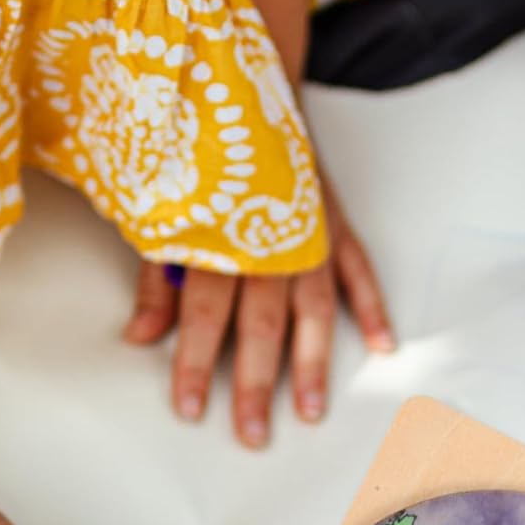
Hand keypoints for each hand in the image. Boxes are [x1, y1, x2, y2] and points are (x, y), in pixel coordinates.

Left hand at [124, 176, 393, 447]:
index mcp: (218, 237)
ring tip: (309, 412)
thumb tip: (140, 337)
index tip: (188, 409)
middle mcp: (268, 240)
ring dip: (312, 364)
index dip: (192, 363)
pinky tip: (384, 345)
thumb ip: (156, 278)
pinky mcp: (337, 223)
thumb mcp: (164, 210)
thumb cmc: (200, 158)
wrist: (246, 89)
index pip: (202, 314)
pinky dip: (373, 307)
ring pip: (314, 310)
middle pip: (260, 325)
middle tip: (252, 434)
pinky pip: (360, 270)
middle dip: (253, 384)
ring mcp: (309, 233)